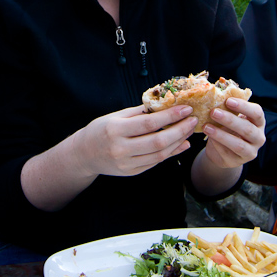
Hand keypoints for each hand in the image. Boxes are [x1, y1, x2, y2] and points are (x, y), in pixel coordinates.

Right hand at [71, 104, 197, 177]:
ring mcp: (126, 163)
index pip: (149, 123)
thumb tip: (164, 103)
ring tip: (189, 131)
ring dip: (178, 142)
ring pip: (159, 154)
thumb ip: (139, 112)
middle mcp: (121, 148)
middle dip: (180, 130)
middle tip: (193, 120)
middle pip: (158, 141)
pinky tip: (181, 144)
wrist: (84, 155)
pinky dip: (171, 153)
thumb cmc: (101, 130)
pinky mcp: (131, 172)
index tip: (186, 108)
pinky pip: (155, 162)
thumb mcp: (116, 116)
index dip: (170, 116)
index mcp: (116, 130)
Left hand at [202, 98, 265, 168]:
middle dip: (229, 120)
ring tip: (207, 127)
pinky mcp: (239, 162)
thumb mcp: (230, 117)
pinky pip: (228, 154)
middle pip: (247, 129)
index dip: (243, 106)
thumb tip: (214, 97)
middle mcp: (259, 137)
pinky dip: (217, 145)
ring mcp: (251, 152)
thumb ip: (227, 109)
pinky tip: (208, 138)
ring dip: (221, 135)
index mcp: (258, 122)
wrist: (221, 150)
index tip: (228, 101)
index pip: (257, 113)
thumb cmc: (227, 127)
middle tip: (213, 112)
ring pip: (239, 145)